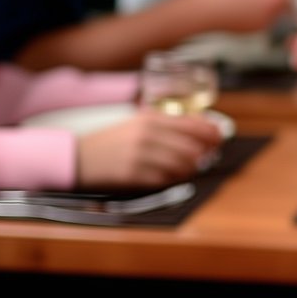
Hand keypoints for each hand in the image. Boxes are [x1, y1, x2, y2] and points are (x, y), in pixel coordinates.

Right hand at [76, 111, 220, 187]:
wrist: (77, 157)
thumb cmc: (112, 141)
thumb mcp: (137, 123)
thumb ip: (166, 123)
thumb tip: (202, 128)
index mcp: (150, 118)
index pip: (193, 124)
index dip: (212, 133)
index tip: (219, 139)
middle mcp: (146, 134)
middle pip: (192, 147)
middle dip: (204, 154)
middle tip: (205, 158)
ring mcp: (140, 155)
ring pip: (182, 165)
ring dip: (190, 169)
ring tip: (188, 169)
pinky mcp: (133, 175)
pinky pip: (165, 179)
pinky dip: (173, 179)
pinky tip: (170, 177)